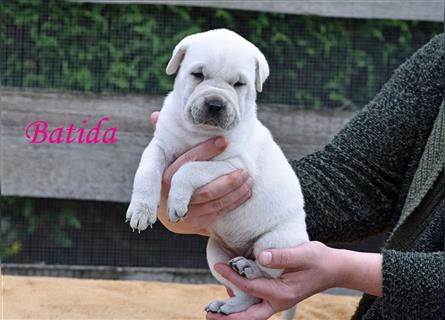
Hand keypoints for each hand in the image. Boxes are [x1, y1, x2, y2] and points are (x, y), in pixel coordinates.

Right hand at [150, 112, 252, 234]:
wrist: (174, 207)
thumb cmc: (175, 172)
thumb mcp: (168, 154)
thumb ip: (165, 135)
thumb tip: (156, 116)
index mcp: (163, 175)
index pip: (186, 162)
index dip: (205, 150)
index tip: (225, 140)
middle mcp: (170, 196)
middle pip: (201, 187)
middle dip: (226, 179)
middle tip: (245, 169)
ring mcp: (183, 212)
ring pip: (212, 201)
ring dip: (234, 190)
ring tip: (249, 178)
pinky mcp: (195, 222)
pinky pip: (218, 212)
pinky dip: (234, 202)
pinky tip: (246, 191)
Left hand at [207, 241, 382, 319]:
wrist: (333, 269)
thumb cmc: (319, 260)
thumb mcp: (303, 254)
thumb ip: (282, 256)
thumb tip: (260, 257)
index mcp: (283, 293)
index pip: (252, 287)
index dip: (233, 277)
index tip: (219, 267)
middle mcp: (278, 302)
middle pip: (249, 316)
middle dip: (229, 316)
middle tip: (209, 313)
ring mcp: (277, 301)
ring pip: (251, 313)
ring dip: (233, 311)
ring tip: (214, 308)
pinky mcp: (276, 296)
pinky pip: (256, 305)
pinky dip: (242, 303)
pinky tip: (231, 294)